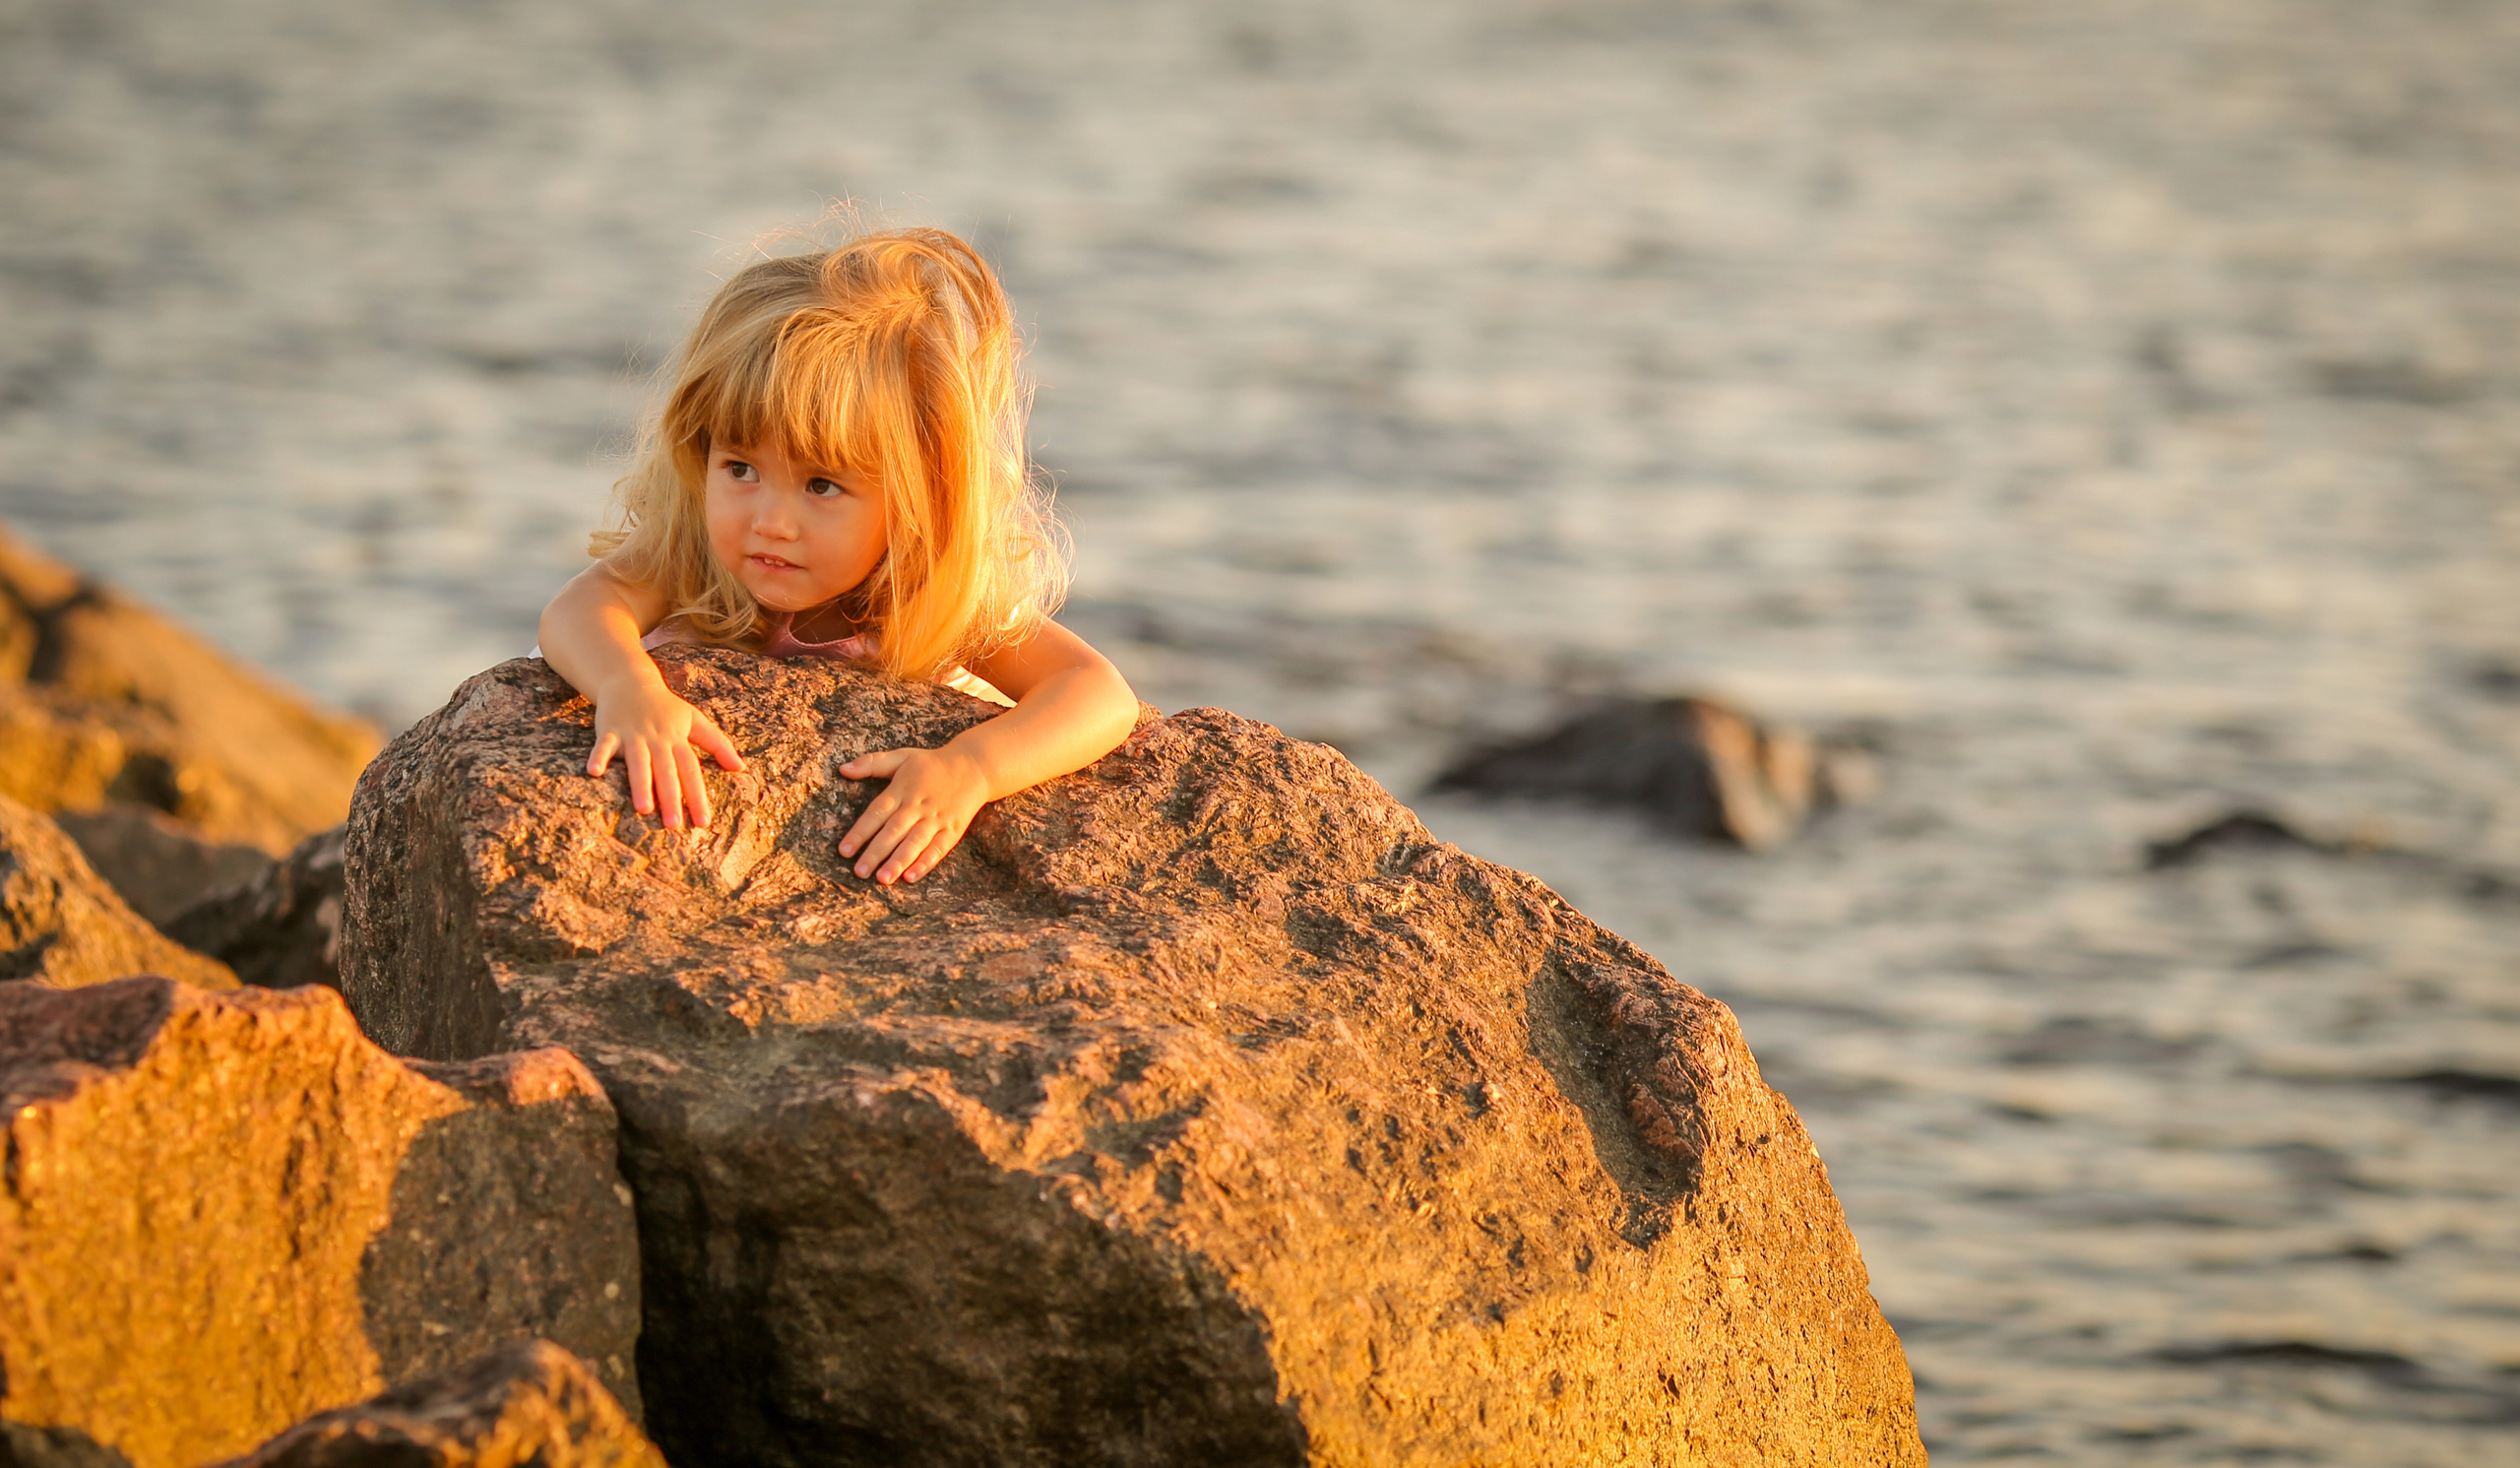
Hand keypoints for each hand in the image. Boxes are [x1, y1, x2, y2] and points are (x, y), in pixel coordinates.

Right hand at [587, 678, 744, 828]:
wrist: (631, 681)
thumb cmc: (665, 707)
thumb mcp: (695, 720)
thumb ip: (717, 744)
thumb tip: (741, 768)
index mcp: (677, 739)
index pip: (691, 770)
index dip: (697, 795)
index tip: (702, 822)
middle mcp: (656, 738)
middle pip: (666, 771)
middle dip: (670, 798)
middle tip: (674, 825)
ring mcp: (632, 734)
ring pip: (638, 762)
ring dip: (640, 784)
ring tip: (644, 809)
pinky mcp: (609, 729)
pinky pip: (603, 745)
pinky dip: (598, 756)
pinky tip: (593, 772)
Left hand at [837, 746, 990, 883]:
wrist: (975, 766)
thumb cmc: (932, 764)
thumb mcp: (902, 757)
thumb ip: (871, 763)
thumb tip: (843, 769)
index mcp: (902, 790)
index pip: (877, 813)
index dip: (860, 832)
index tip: (844, 850)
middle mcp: (918, 806)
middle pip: (894, 831)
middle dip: (876, 852)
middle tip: (860, 872)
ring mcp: (937, 819)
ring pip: (915, 842)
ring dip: (899, 861)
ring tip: (883, 879)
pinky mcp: (953, 830)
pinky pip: (938, 849)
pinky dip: (925, 863)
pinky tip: (912, 877)